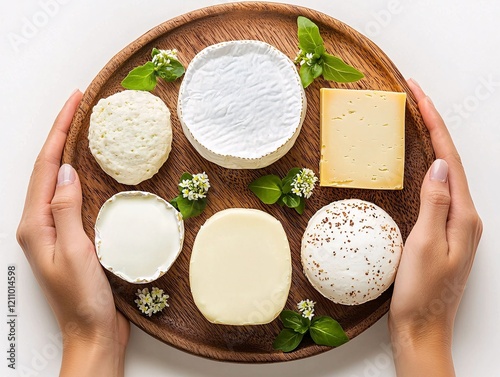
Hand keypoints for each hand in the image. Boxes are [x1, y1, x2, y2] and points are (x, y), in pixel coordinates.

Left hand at [17, 90, 129, 376]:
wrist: (92, 332)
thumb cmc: (84, 299)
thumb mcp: (76, 252)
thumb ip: (68, 210)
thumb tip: (67, 171)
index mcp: (36, 224)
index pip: (46, 167)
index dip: (60, 131)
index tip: (75, 103)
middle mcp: (41, 223)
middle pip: (49, 168)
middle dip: (62, 133)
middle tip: (79, 105)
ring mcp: (56, 229)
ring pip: (59, 179)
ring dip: (70, 150)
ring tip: (84, 126)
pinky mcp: (72, 235)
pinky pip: (73, 196)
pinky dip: (81, 174)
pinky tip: (93, 168)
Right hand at [388, 79, 481, 375]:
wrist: (421, 327)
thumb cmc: (421, 293)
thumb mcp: (426, 247)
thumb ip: (436, 205)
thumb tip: (441, 165)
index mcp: (463, 216)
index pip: (448, 158)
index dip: (432, 123)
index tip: (417, 94)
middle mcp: (463, 215)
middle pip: (449, 159)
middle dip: (432, 124)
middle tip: (413, 97)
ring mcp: (453, 223)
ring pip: (443, 172)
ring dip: (430, 142)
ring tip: (414, 118)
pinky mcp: (440, 231)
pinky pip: (436, 189)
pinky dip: (425, 167)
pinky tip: (416, 162)